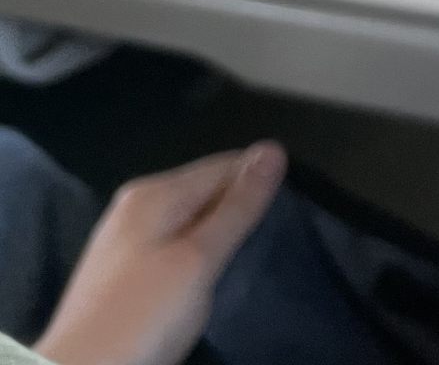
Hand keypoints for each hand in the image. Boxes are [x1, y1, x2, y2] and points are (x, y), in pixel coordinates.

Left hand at [35, 143, 285, 364]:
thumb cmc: (143, 316)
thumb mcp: (199, 259)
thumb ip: (238, 206)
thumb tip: (273, 149)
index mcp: (155, 194)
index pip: (227, 166)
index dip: (260, 187)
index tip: (289, 218)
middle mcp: (136, 207)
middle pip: (208, 192)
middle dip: (240, 214)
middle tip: (269, 247)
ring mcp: (126, 242)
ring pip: (193, 223)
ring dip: (220, 240)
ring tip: (243, 268)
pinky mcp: (122, 275)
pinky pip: (175, 248)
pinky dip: (197, 260)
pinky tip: (206, 285)